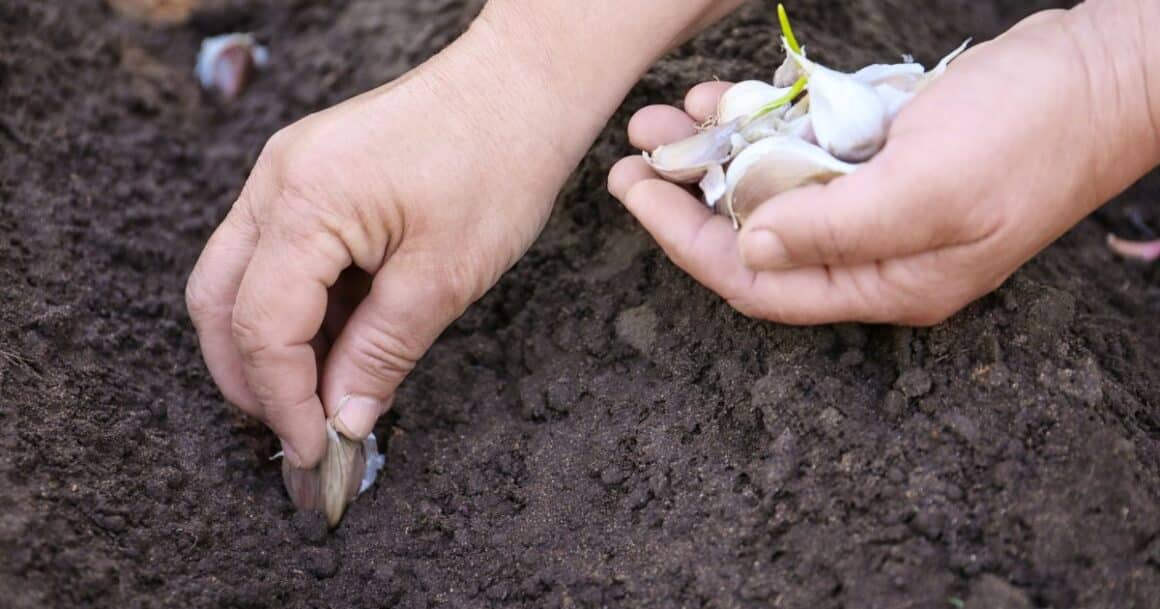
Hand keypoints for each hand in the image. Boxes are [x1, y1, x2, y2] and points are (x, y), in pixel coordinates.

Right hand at [185, 23, 576, 467]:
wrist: (521, 87)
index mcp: (304, 202)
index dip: (282, 400)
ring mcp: (287, 171)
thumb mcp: (443, 277)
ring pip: (242, 278)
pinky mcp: (310, 173)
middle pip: (220, 300)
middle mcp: (276, 180)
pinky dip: (298, 306)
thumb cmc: (498, 164)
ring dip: (274, 343)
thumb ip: (380, 354)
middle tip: (298, 430)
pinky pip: (278, 252)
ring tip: (325, 393)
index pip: (261, 325)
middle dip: (250, 377)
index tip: (314, 450)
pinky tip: (338, 342)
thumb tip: (343, 419)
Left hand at [610, 5, 1159, 325]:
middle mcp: (875, 251)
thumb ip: (834, 228)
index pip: (760, 284)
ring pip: (772, 187)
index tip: (637, 198)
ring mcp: (878, 200)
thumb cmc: (1034, 133)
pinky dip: (761, 123)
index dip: (689, 243)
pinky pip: (803, 146)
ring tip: (663, 119)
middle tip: (633, 160)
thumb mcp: (930, 187)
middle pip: (755, 238)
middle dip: (688, 197)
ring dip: (715, 153)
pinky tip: (725, 98)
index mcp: (887, 282)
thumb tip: (747, 250)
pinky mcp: (884, 154)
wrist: (1105, 70)